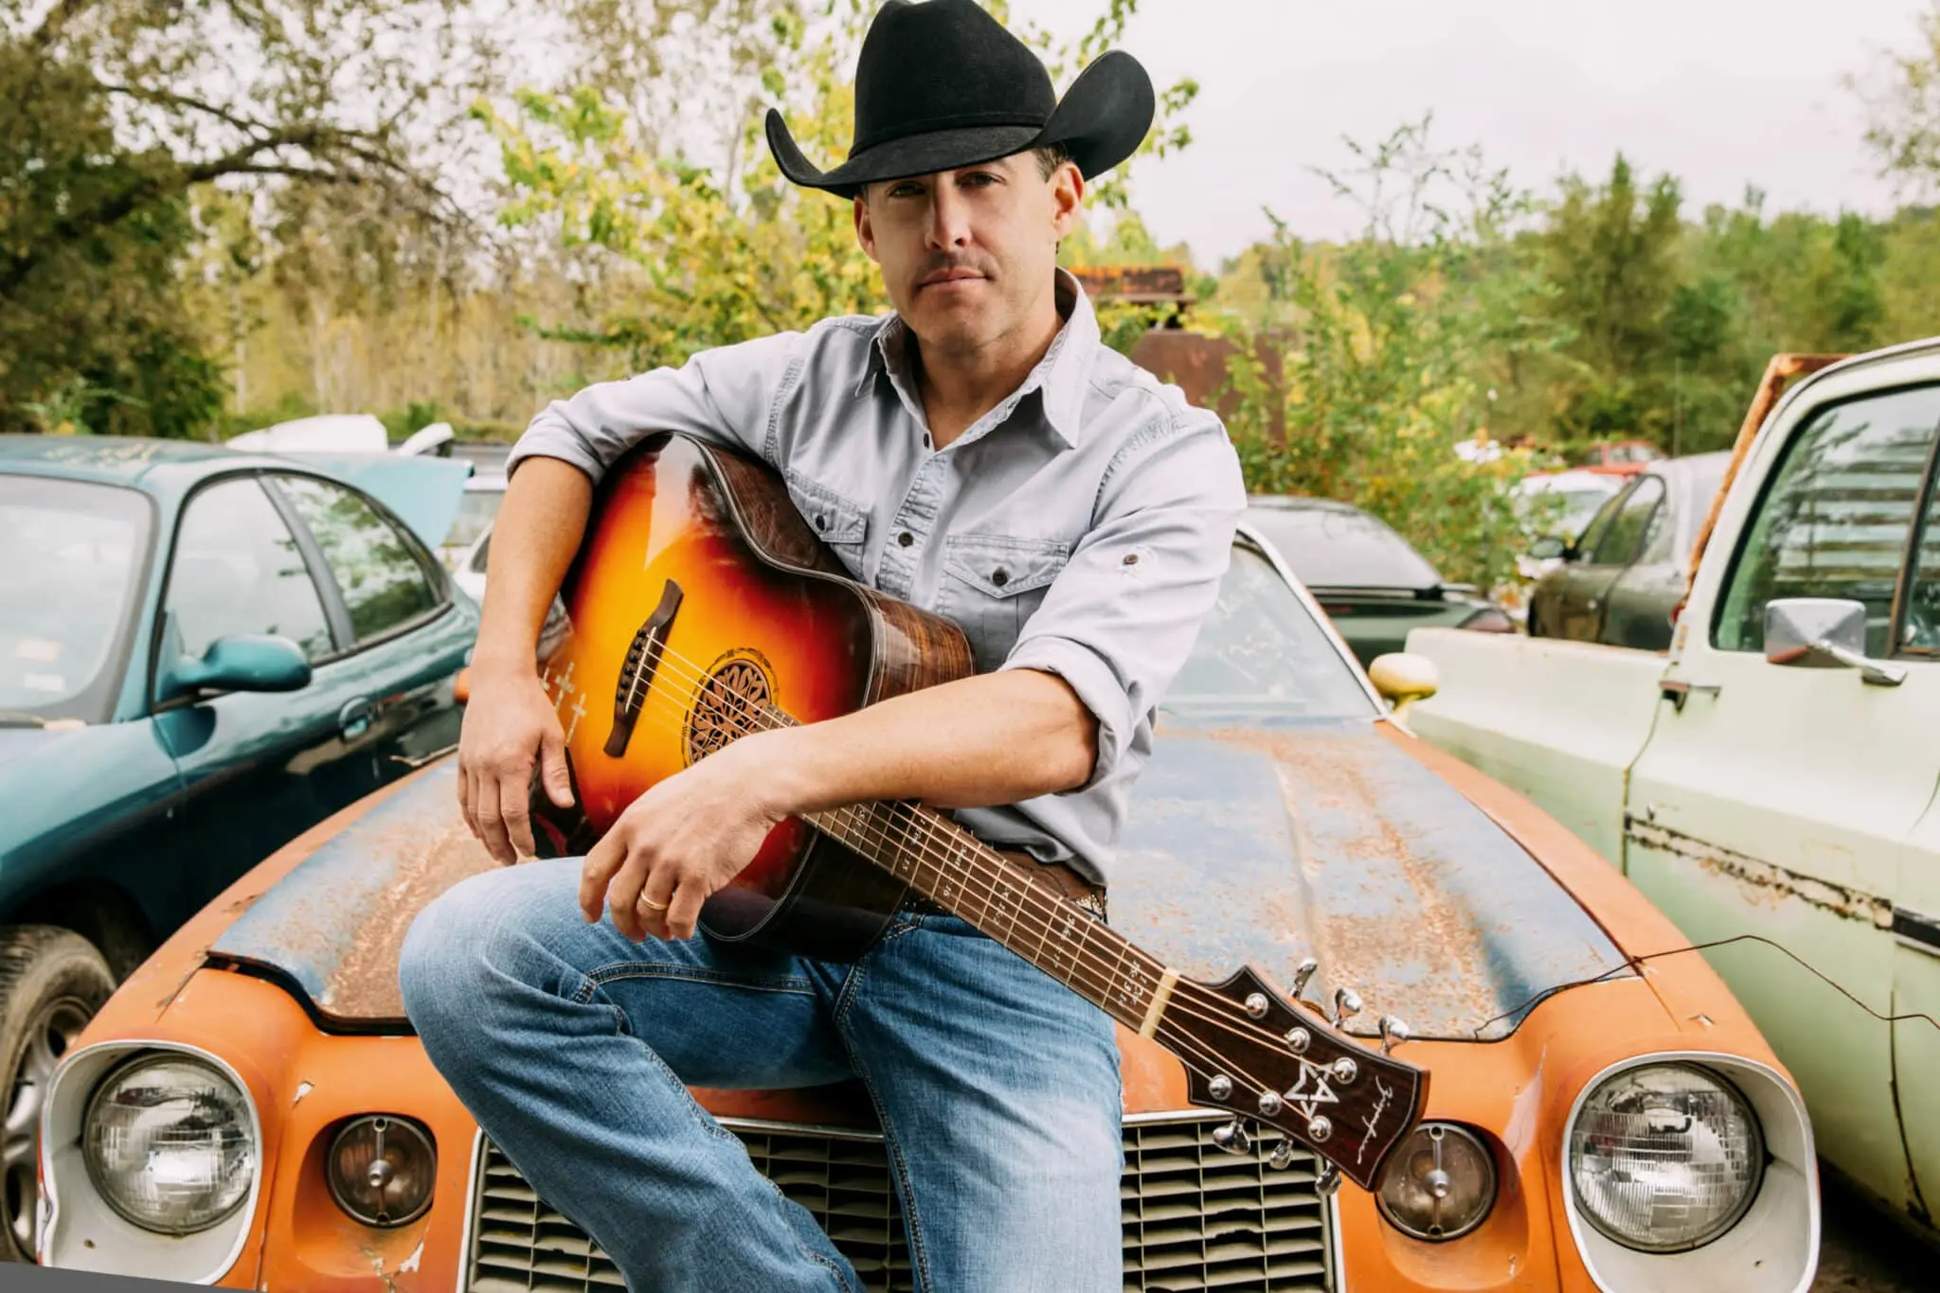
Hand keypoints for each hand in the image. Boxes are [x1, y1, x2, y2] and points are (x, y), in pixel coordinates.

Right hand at [457, 667, 574, 863]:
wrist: (498, 677)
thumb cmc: (531, 704)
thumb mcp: (552, 736)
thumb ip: (556, 774)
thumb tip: (565, 806)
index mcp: (511, 763)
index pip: (513, 813)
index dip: (521, 837)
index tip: (531, 853)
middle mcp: (485, 767)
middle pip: (489, 819)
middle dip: (500, 845)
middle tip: (511, 863)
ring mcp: (470, 764)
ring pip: (472, 811)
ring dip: (483, 836)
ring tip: (496, 853)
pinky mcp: (462, 759)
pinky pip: (462, 796)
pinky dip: (469, 817)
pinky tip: (478, 829)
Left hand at [580, 731, 791, 940]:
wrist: (745, 785)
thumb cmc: (706, 791)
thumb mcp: (656, 801)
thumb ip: (637, 831)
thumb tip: (624, 862)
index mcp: (629, 825)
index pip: (594, 871)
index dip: (588, 900)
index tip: (591, 916)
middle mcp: (644, 846)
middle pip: (619, 901)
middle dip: (625, 925)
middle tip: (636, 934)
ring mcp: (670, 862)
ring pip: (649, 913)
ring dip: (655, 929)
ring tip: (666, 931)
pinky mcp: (698, 877)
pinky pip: (679, 918)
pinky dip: (679, 931)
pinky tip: (685, 930)